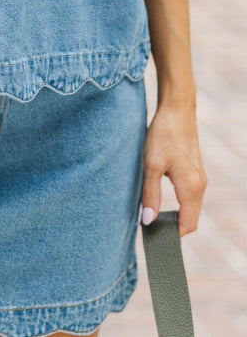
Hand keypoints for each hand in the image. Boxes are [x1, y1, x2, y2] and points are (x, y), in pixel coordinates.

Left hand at [141, 100, 206, 236]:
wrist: (177, 108)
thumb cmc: (163, 134)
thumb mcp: (151, 164)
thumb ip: (150, 194)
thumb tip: (148, 221)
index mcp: (191, 186)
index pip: (187, 225)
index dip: (173, 236)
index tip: (156, 240)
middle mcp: (200, 184)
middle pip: (190, 218)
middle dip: (173, 227)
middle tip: (151, 231)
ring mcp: (199, 176)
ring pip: (190, 206)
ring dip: (176, 215)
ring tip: (153, 217)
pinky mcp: (194, 169)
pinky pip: (190, 195)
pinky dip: (179, 203)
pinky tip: (161, 199)